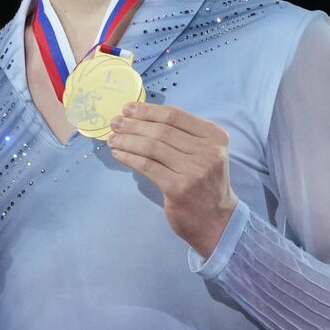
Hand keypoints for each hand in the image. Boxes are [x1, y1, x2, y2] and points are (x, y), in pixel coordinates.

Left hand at [108, 103, 237, 257]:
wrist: (215, 220)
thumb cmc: (204, 183)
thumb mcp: (204, 153)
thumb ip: (182, 135)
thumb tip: (142, 117)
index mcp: (215, 136)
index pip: (175, 115)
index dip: (148, 111)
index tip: (128, 108)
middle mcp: (208, 151)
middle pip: (162, 130)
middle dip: (133, 124)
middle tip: (115, 123)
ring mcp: (194, 170)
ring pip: (152, 147)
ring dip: (127, 140)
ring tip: (113, 139)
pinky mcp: (178, 187)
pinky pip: (147, 166)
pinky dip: (129, 157)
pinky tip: (118, 154)